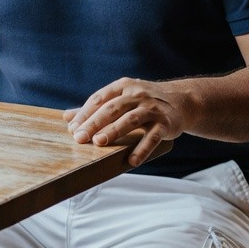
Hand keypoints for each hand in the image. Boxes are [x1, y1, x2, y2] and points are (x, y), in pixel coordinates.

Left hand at [64, 77, 195, 166]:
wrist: (182, 100)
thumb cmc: (143, 101)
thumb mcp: (121, 98)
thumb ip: (95, 108)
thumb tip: (66, 117)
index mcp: (123, 86)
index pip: (99, 99)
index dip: (85, 114)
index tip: (72, 129)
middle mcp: (137, 94)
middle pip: (112, 108)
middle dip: (94, 123)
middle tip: (80, 138)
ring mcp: (152, 108)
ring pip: (130, 119)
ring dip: (114, 131)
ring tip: (99, 143)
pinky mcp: (165, 123)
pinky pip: (152, 137)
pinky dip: (142, 148)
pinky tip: (132, 161)